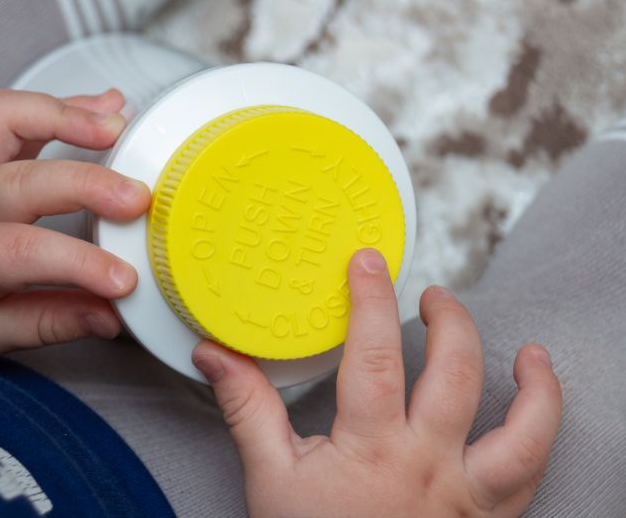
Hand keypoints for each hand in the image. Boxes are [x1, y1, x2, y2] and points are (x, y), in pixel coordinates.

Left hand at [0, 88, 150, 361]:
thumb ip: (47, 322)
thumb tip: (109, 316)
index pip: (19, 253)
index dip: (77, 263)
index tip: (124, 279)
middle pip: (20, 181)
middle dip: (85, 183)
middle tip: (137, 198)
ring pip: (4, 118)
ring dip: (66, 116)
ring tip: (118, 125)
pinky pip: (11, 108)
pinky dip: (63, 105)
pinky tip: (104, 108)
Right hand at [192, 249, 561, 517]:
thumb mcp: (268, 477)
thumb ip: (247, 408)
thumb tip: (214, 355)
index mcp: (372, 447)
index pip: (378, 353)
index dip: (372, 299)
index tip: (368, 262)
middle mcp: (429, 465)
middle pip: (456, 374)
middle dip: (450, 321)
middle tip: (432, 295)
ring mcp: (466, 495)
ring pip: (524, 432)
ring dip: (534, 387)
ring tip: (528, 352)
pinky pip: (531, 477)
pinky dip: (543, 439)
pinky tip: (537, 414)